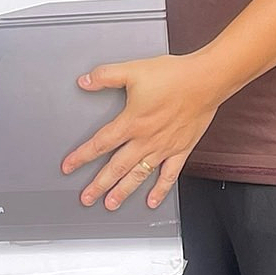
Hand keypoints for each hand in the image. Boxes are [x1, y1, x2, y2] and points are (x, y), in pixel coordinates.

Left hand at [60, 52, 221, 212]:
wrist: (207, 81)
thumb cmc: (174, 76)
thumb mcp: (133, 70)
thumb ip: (106, 76)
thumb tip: (85, 81)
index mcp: (131, 122)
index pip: (100, 143)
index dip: (81, 156)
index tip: (68, 167)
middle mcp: (146, 140)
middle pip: (116, 167)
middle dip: (99, 184)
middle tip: (86, 197)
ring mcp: (163, 148)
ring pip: (139, 175)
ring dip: (123, 191)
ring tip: (111, 204)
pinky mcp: (181, 150)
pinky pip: (169, 175)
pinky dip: (160, 190)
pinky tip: (152, 201)